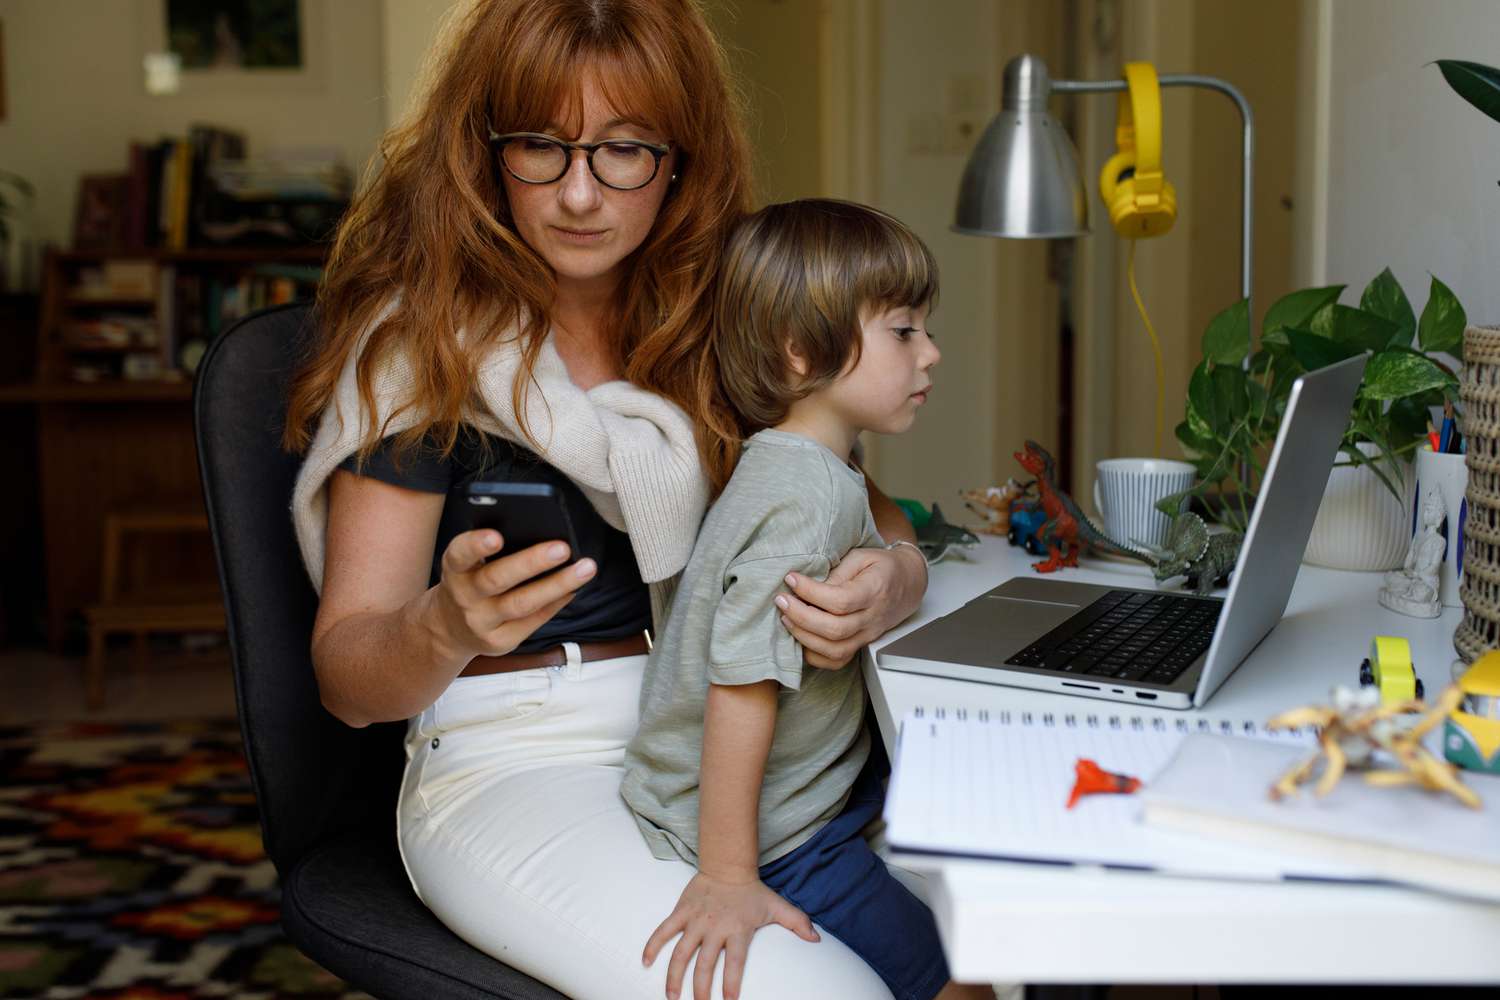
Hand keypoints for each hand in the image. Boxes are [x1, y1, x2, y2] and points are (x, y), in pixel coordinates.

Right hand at [428, 529, 596, 661]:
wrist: (450, 628)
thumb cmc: (470, 581)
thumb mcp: (468, 563)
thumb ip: (490, 549)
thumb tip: (540, 529)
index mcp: (454, 569)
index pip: (460, 554)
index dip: (476, 545)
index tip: (497, 536)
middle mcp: (464, 597)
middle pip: (498, 579)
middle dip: (532, 562)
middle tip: (563, 548)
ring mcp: (480, 623)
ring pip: (522, 603)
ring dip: (557, 585)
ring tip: (585, 568)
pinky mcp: (499, 642)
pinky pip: (533, 621)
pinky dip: (556, 602)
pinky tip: (574, 588)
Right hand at [643, 871, 818, 999]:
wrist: (727, 864)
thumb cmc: (752, 891)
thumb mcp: (777, 906)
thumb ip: (796, 923)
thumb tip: (817, 939)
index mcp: (738, 929)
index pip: (734, 962)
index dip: (731, 983)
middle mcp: (715, 927)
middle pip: (705, 964)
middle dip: (701, 989)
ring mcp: (695, 920)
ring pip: (681, 952)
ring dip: (674, 976)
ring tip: (672, 997)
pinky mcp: (681, 912)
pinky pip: (663, 930)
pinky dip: (653, 945)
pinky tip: (646, 963)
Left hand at [775, 544, 926, 668]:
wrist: (907, 583)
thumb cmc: (882, 567)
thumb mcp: (861, 556)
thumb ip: (836, 571)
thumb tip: (809, 586)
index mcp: (875, 591)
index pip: (841, 600)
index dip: (811, 592)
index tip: (791, 579)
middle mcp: (872, 618)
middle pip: (835, 630)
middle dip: (801, 617)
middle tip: (782, 600)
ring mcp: (867, 635)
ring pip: (835, 651)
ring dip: (804, 637)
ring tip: (786, 618)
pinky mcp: (861, 645)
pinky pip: (837, 662)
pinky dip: (815, 655)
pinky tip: (801, 637)